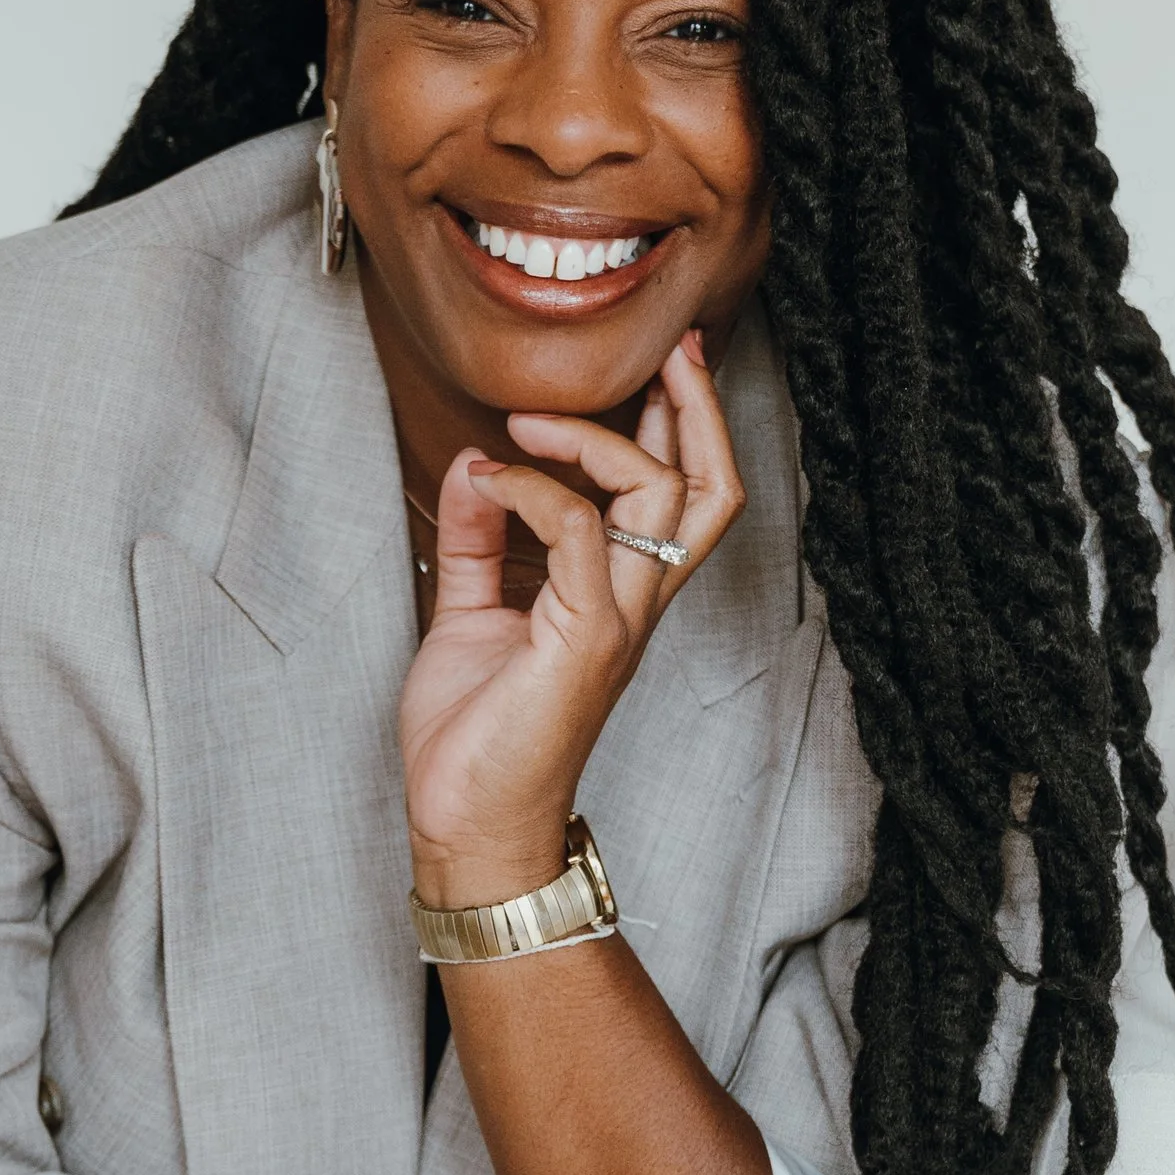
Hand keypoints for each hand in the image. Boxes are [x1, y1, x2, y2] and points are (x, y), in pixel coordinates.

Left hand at [400, 332, 746, 901]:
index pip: (683, 494)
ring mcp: (619, 620)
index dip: (685, 424)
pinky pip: (578, 531)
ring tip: (531, 422)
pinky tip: (486, 482)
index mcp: (621, 596)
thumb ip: (479, 541)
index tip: (662, 364)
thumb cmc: (474, 738)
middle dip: (698, 408)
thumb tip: (473, 467)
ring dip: (603, 438)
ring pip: (666, 497)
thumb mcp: (469, 613)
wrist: (465, 825)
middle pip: (709, 488)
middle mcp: (637, 603)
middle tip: (673, 350)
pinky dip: (532, 489)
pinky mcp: (585, 638)